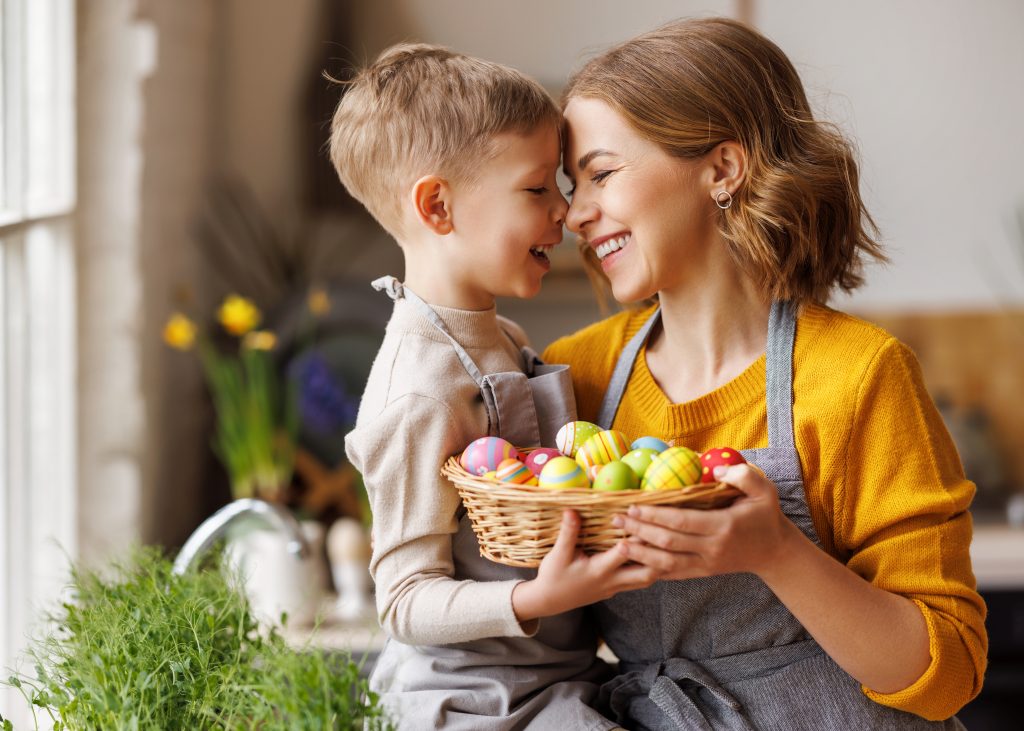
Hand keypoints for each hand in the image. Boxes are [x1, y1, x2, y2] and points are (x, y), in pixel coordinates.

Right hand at [511, 509, 659, 621]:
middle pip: (647, 573)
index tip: (643, 520)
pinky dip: (649, 569)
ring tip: (665, 545)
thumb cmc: (553, 576)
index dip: (635, 537)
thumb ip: (568, 532)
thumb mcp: (558, 554)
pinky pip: (639, 581)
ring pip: (647, 579)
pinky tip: (654, 556)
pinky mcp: (615, 589)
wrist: (549, 601)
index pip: (624, 554)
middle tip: (667, 535)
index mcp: (599, 570)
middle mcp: (612, 581)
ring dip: (658, 564)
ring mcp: (616, 587)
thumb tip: (572, 510)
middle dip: (658, 555)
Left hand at [612, 464, 800, 580]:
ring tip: (619, 542)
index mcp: (723, 526)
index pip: (682, 522)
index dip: (655, 515)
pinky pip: (674, 574)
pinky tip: (635, 561)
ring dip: (641, 553)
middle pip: (668, 542)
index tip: (634, 506)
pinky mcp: (703, 572)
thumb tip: (716, 470)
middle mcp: (712, 549)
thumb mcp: (764, 490)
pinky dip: (653, 568)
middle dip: (640, 531)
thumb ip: (742, 476)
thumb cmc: (766, 516)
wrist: (775, 551)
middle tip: (617, 520)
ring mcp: (707, 564)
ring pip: (667, 563)